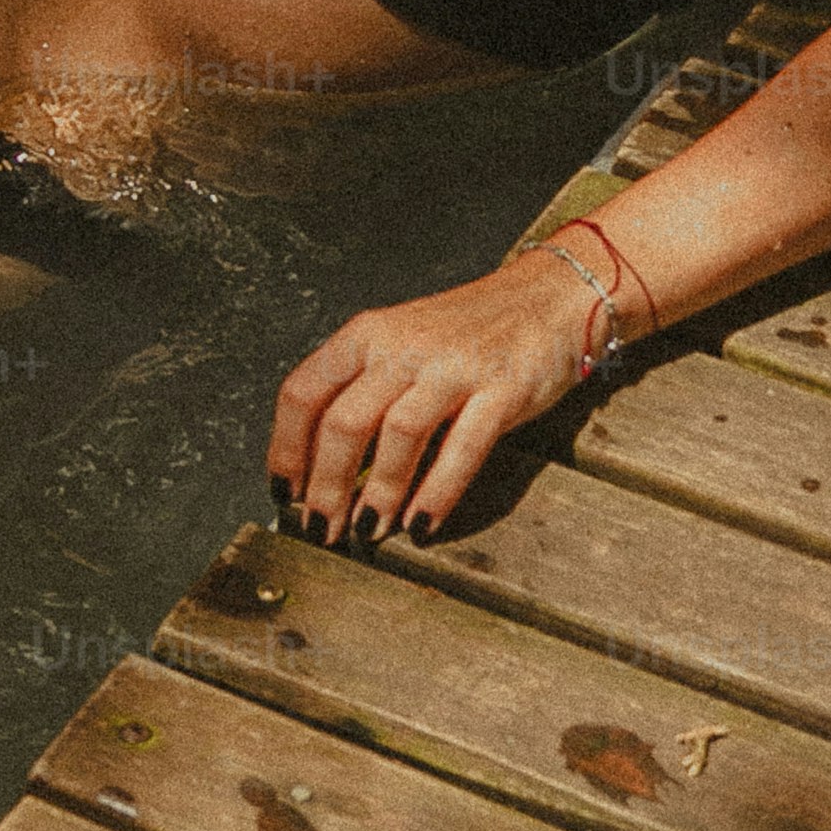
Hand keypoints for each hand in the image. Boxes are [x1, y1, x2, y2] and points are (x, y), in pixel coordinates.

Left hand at [265, 248, 599, 546]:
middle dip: (326, 486)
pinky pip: (462, 447)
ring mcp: (453, 367)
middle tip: (320, 528)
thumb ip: (360, 392)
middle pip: (343, 422)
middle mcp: (402, 347)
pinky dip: (436, 492)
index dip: (286, 449)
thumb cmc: (463, 335)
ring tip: (366, 532)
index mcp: (365, 335)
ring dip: (378, 493)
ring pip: (398, 434)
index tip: (283, 493)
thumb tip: (318, 466)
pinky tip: (420, 525)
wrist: (546, 298)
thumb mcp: (397, 346)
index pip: (303, 392)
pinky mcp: (502, 390)